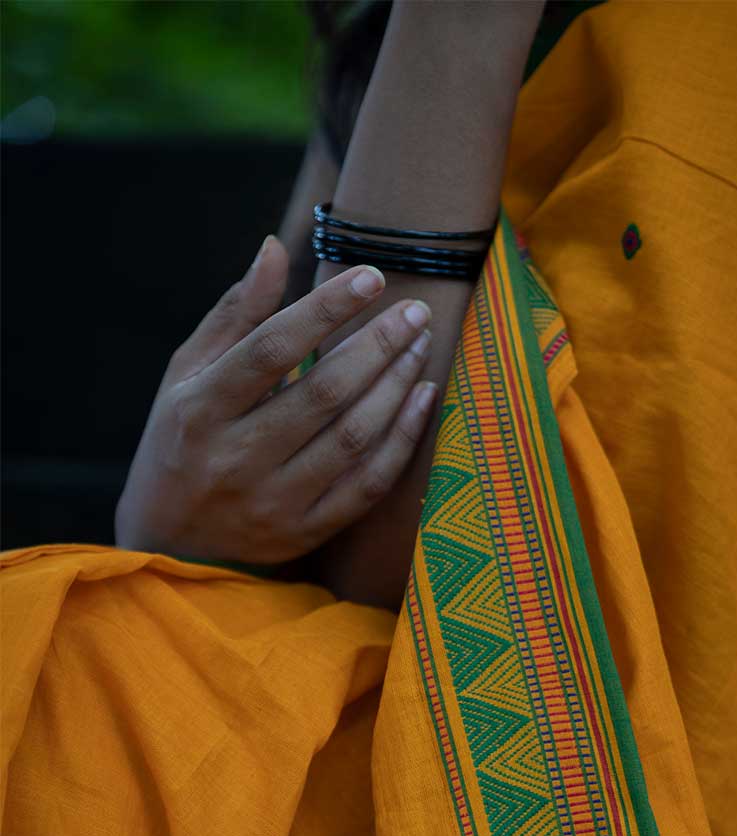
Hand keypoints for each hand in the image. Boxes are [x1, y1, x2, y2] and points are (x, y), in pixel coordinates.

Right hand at [114, 235, 436, 568]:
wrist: (169, 542)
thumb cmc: (182, 439)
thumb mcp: (188, 373)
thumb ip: (236, 315)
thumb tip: (275, 248)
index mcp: (199, 410)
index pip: (271, 350)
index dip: (324, 310)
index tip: (371, 277)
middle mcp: (235, 460)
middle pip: (323, 394)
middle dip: (377, 346)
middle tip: (414, 310)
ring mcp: (273, 503)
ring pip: (352, 439)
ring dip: (396, 386)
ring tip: (419, 344)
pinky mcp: (303, 534)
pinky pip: (366, 486)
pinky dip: (402, 440)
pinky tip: (422, 398)